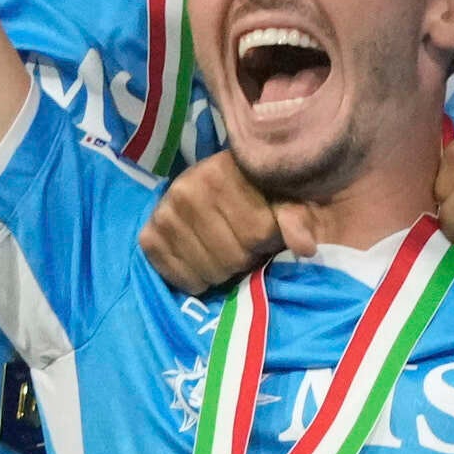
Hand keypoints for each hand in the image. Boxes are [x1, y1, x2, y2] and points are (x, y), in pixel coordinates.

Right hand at [140, 153, 292, 295]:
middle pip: (232, 258)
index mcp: (223, 174)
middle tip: (242, 245)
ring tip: (223, 251)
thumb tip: (305, 248)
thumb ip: (297, 218)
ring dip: (223, 272)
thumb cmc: (256, 191)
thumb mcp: (284, 196)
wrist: (214, 184)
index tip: (263, 230)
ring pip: (209, 272)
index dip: (267, 241)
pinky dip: (196, 280)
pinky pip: (179, 278)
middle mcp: (187, 190)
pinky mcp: (148, 237)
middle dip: (245, 258)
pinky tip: (202, 261)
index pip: (257, 235)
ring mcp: (163, 214)